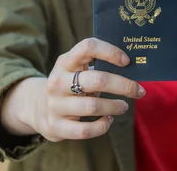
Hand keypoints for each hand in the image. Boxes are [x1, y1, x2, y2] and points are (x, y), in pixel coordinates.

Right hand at [3, 38, 145, 141]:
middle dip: (123, 85)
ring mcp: (55, 104)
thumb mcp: (76, 69)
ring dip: (114, 106)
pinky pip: (85, 130)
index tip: (127, 61)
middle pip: (97, 80)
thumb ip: (96, 64)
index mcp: (65, 62)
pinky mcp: (56, 126)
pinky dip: (102, 126)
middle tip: (138, 90)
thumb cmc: (69, 84)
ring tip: (124, 106)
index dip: (110, 52)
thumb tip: (133, 65)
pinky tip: (109, 120)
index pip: (88, 47)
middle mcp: (58, 81)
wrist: (38, 107)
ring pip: (93, 106)